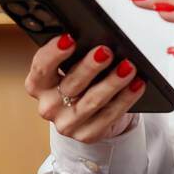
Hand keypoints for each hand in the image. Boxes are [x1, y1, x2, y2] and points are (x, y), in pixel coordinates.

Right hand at [24, 33, 145, 144]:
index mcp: (38, 85)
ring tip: (128, 67)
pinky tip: (135, 85)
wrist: (89, 116)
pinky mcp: (86, 134)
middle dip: (89, 66)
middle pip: (70, 84)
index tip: (70, 39)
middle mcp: (49, 106)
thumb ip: (73, 55)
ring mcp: (67, 123)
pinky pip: (109, 116)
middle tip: (106, 51)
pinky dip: (125, 99)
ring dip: (112, 82)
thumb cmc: (79, 84)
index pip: (41, 67)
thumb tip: (93, 39)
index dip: (53, 53)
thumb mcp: (69, 68)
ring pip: (92, 101)